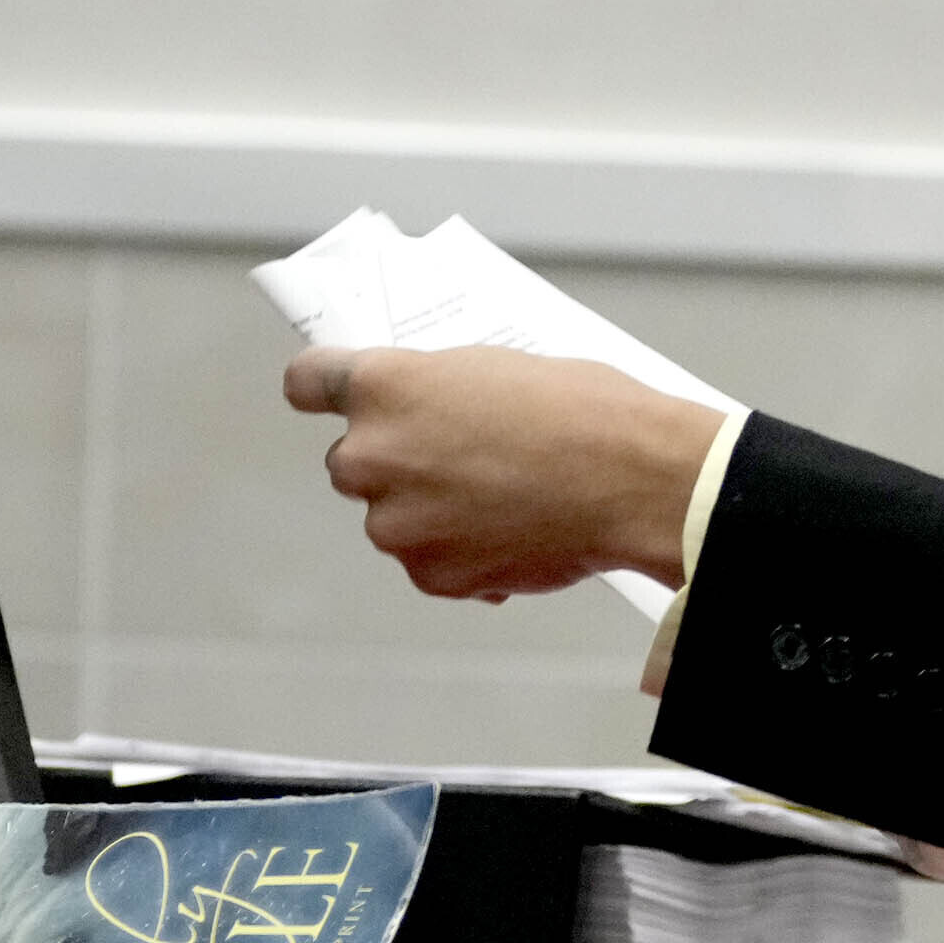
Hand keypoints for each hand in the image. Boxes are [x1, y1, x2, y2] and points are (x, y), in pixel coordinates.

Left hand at [282, 346, 723, 600]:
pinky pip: (429, 561)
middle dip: (397, 461)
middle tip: (460, 457)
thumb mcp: (499, 369)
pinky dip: (462, 552)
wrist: (636, 481)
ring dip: (431, 511)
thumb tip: (427, 413)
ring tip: (504, 497)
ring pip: (394, 516)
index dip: (322, 390)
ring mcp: (396, 522)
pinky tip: (514, 530)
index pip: (307, 382)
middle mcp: (373, 454)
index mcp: (386, 386)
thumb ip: (438, 391)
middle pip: (353, 460)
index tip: (326, 399)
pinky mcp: (428, 574)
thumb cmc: (585, 414)